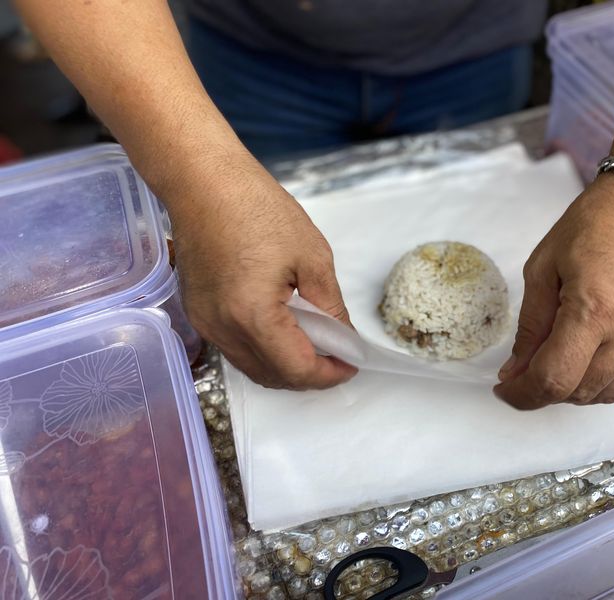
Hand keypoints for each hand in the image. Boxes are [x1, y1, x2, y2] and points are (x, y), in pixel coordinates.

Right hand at [169, 153, 357, 389]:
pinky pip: (235, 349)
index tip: (352, 363)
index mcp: (253, 315)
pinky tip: (285, 328)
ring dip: (286, 366)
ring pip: (252, 368)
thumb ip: (331, 306)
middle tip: (338, 355)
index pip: (297, 369)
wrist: (203, 182)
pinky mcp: (198, 314)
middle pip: (273, 377)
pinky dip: (264, 351)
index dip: (331, 374)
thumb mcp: (313, 256)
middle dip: (310, 375)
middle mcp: (223, 329)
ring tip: (316, 342)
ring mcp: (205, 324)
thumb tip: (344, 339)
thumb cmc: (257, 208)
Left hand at [494, 174, 613, 408]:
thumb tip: (516, 371)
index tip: (506, 390)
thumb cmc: (596, 223)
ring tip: (565, 362)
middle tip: (529, 371)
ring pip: (612, 393)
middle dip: (547, 390)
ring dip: (580, 390)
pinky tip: (598, 364)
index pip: (554, 379)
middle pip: (582, 392)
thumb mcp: (544, 267)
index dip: (524, 394)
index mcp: (595, 310)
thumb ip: (530, 325)